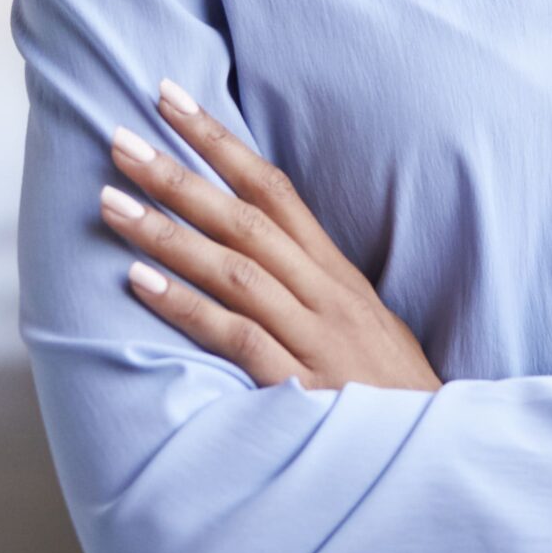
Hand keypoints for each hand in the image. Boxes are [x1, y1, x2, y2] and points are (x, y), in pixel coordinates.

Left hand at [99, 81, 442, 392]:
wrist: (440, 454)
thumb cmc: (393, 391)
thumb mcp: (364, 322)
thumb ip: (314, 285)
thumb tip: (260, 248)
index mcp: (336, 273)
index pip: (273, 188)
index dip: (220, 141)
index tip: (170, 99)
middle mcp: (325, 296)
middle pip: (245, 219)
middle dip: (178, 174)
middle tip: (119, 139)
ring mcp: (315, 339)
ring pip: (236, 271)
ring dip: (169, 234)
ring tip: (111, 203)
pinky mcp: (304, 388)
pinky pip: (238, 339)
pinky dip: (188, 309)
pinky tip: (140, 284)